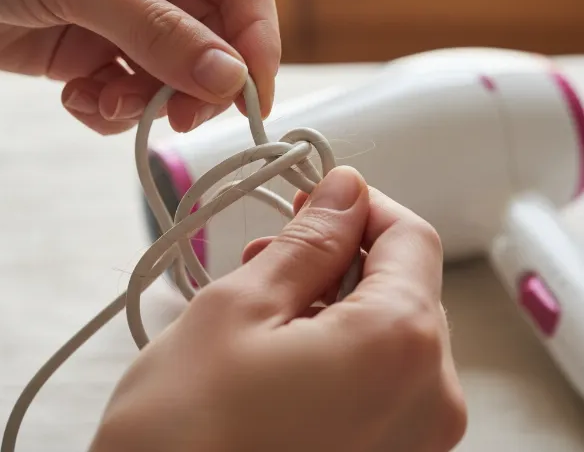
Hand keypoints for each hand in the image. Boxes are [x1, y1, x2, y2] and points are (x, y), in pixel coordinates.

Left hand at [0, 0, 279, 133]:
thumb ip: (158, 31)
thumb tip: (231, 78)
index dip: (256, 40)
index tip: (251, 95)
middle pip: (219, 36)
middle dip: (198, 82)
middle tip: (180, 117)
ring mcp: (134, 11)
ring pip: (179, 73)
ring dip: (150, 99)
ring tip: (106, 99)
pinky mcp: (106, 48)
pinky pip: (139, 91)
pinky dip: (115, 107)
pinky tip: (78, 96)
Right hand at [90, 167, 466, 451]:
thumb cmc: (185, 435)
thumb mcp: (240, 309)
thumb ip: (308, 241)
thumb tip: (345, 190)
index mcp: (401, 345)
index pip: (411, 237)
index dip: (361, 206)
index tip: (315, 198)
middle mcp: (432, 400)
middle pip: (403, 285)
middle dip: (341, 256)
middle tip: (272, 253)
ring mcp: (418, 442)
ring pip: (389, 331)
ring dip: (334, 302)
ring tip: (264, 306)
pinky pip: (382, 379)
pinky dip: (339, 349)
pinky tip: (282, 353)